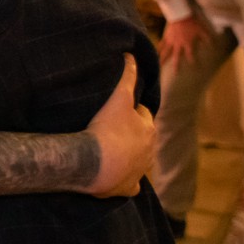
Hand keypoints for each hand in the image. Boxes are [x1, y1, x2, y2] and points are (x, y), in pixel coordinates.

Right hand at [84, 54, 154, 197]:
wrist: (94, 164)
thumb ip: (126, 76)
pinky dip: (124, 180)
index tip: (115, 109)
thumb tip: (131, 55)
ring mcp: (139, 172)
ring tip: (108, 151)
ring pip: (138, 161)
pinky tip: (114, 177)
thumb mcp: (117, 97)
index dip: (129, 110)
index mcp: (148, 129)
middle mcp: (148, 151)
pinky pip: (130, 185)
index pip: (142, 114)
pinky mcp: (128, 189)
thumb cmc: (106, 129)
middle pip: (141, 138)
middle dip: (131, 134)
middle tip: (109, 128)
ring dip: (128, 156)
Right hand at [158, 17, 207, 69]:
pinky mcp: (166, 37)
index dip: (193, 62)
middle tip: (175, 74)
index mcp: (187, 44)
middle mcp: (178, 45)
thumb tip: (214, 45)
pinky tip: (157, 53)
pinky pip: (162, 44)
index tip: (195, 69)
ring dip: (163, 59)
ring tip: (159, 65)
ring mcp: (171, 41)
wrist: (179, 14)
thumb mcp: (202, 30)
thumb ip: (207, 38)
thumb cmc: (191, 22)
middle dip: (176, 66)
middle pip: (176, 57)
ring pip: (166, 52)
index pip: (190, 56)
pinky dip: (159, 49)